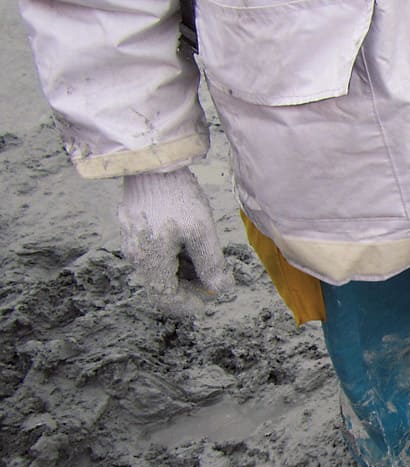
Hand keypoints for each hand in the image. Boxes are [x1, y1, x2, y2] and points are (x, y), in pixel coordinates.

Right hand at [118, 167, 230, 296]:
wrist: (152, 162)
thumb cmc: (178, 196)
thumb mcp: (202, 232)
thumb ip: (211, 264)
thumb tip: (222, 289)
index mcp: (150, 260)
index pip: (165, 297)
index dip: (187, 305)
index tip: (208, 302)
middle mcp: (136, 254)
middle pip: (161, 285)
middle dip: (188, 288)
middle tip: (213, 282)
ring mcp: (132, 240)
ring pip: (158, 269)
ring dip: (182, 273)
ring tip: (206, 264)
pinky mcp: (133, 226)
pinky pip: (153, 253)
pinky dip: (173, 258)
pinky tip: (191, 249)